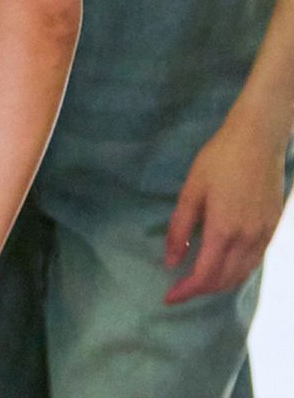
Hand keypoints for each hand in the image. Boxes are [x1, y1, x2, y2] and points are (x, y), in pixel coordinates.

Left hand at [164, 110, 288, 303]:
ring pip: (242, 275)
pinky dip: (236, 272)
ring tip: (197, 281)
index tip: (169, 297)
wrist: (257, 142)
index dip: (186, 290)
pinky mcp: (272, 229)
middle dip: (200, 290)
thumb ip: (180, 228)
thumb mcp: (191, 190)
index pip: (205, 275)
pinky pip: (253, 262)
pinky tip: (223, 265)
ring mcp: (264, 236)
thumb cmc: (218, 160)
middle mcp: (248, 240)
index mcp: (224, 231)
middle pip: (224, 280)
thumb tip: (171, 261)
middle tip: (179, 289)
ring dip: (219, 284)